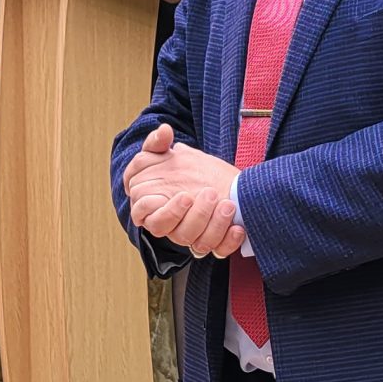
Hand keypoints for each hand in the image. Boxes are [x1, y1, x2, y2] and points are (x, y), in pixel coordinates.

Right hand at [126, 124, 246, 257]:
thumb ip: (159, 143)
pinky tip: (238, 228)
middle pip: (174, 232)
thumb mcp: (171, 153)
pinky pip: (217, 251)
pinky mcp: (212, 243)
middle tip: (210, 194)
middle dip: (194, 216)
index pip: (144, 215)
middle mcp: (170, 224)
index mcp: (153, 205)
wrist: (220, 179)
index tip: (185, 196)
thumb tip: (164, 131)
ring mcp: (191, 236)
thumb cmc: (188, 169)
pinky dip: (228, 241)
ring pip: (196, 243)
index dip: (164, 211)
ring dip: (213, 226)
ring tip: (228, 204)